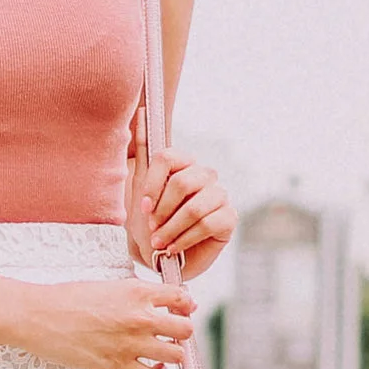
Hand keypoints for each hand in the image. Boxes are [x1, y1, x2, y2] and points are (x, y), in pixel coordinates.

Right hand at [17, 279, 195, 368]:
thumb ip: (137, 293)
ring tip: (162, 351)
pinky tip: (152, 368)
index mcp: (136, 291)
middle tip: (171, 333)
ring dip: (172, 353)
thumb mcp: (108, 285)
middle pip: (185, 329)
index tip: (181, 310)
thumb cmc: (67, 299)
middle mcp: (139, 317)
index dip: (185, 305)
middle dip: (182, 331)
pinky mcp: (117, 365)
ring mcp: (130, 343)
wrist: (38, 316)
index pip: (181, 298)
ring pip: (176, 355)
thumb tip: (164, 301)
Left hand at [132, 145, 235, 278]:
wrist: (161, 257)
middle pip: (183, 182)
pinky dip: (185, 240)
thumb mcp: (140, 189)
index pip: (167, 157)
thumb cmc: (150, 224)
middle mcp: (205, 175)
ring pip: (194, 207)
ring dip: (172, 229)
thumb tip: (142, 111)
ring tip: (160, 242)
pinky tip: (175, 248)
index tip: (143, 207)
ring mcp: (219, 196)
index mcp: (183, 164)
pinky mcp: (229, 218)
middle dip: (163, 211)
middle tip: (152, 228)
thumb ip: (143, 150)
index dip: (152, 185)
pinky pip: (208, 224)